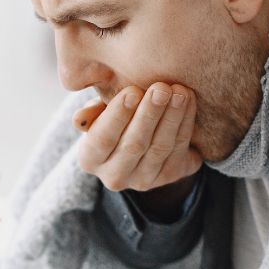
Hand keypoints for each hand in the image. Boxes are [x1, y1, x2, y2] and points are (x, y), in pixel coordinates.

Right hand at [73, 83, 202, 192]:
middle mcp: (114, 176)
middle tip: (161, 88)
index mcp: (90, 159)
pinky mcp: (169, 177)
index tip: (133, 91)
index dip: (117, 115)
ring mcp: (143, 181)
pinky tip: (188, 101)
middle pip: (134, 145)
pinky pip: (179, 150)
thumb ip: (92, 112)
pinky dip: (185, 123)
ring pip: (160, 148)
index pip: (102, 139)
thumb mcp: (99, 112)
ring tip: (179, 92)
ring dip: (172, 117)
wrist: (140, 138)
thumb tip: (79, 119)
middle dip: (149, 114)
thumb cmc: (115, 117)